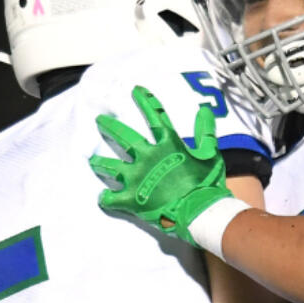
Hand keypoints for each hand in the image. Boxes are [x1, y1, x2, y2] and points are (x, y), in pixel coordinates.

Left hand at [90, 86, 231, 245]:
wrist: (199, 212)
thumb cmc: (206, 184)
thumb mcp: (210, 155)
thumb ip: (206, 132)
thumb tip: (204, 110)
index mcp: (168, 145)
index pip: (155, 117)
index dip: (145, 102)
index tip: (135, 90)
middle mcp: (148, 157)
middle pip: (124, 137)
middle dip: (110, 127)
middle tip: (99, 120)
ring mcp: (136, 177)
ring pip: (110, 166)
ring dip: (100, 162)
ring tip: (93, 160)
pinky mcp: (131, 198)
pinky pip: (111, 198)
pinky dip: (106, 198)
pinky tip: (103, 198)